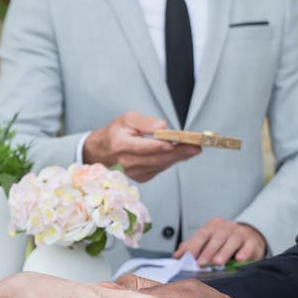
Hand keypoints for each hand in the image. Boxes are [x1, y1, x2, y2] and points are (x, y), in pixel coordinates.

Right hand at [83, 111, 200, 181]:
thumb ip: (145, 122)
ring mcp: (133, 173)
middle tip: (195, 147)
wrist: (102, 152)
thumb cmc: (116, 132)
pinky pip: (159, 169)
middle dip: (177, 152)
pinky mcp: (140, 177)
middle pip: (156, 158)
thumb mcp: (127, 119)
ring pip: (160, 165)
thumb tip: (162, 126)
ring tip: (193, 149)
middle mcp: (126, 162)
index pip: (143, 147)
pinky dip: (170, 161)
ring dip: (178, 157)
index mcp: (121, 145)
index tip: (173, 143)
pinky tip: (181, 154)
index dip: (159, 146)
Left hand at [175, 218, 265, 265]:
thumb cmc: (225, 242)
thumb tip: (177, 256)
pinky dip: (244, 253)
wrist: (249, 237)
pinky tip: (239, 259)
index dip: (195, 245)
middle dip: (208, 251)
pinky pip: (248, 246)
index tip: (188, 257)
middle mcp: (227, 227)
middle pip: (217, 237)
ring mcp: (241, 233)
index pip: (202, 234)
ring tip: (218, 263)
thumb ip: (192, 247)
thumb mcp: (208, 241)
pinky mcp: (252, 242)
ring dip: (224, 252)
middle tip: (201, 263)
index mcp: (213, 226)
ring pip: (232, 241)